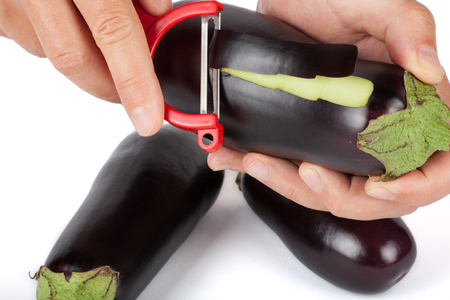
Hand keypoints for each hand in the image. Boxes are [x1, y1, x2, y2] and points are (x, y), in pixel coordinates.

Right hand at [0, 0, 171, 135]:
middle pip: (76, 59)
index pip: (113, 32)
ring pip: (50, 51)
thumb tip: (157, 12)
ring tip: (97, 33)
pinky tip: (64, 15)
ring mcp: (6, 0)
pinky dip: (54, 37)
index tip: (150, 118)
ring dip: (83, 55)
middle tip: (134, 95)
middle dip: (111, 86)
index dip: (135, 81)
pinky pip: (28, 37)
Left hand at [208, 0, 448, 219]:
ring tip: (256, 161)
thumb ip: (407, 26)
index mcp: (410, 105)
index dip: (415, 186)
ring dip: (288, 184)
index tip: (378, 187)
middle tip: (305, 171)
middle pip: (374, 192)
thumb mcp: (373, 4)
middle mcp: (376, 129)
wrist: (288, 1)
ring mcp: (338, 139)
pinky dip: (260, 168)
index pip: (434, 162)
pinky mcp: (305, 138)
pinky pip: (288, 168)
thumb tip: (428, 69)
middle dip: (337, 193)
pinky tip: (234, 157)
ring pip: (325, 187)